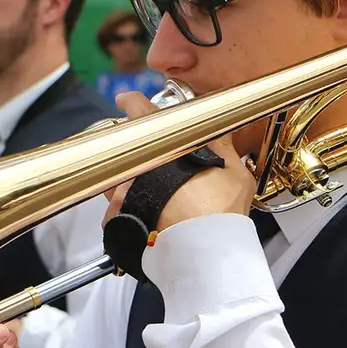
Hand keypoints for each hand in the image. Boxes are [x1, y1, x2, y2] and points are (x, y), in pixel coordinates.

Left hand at [103, 92, 255, 230]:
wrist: (206, 248)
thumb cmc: (219, 209)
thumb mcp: (231, 169)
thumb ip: (221, 147)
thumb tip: (222, 133)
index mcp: (161, 144)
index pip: (139, 110)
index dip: (132, 102)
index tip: (127, 99)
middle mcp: (136, 165)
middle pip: (123, 147)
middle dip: (134, 151)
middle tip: (152, 159)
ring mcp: (124, 193)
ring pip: (115, 179)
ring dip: (128, 180)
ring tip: (152, 192)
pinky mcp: (121, 218)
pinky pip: (116, 212)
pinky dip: (126, 212)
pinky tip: (147, 217)